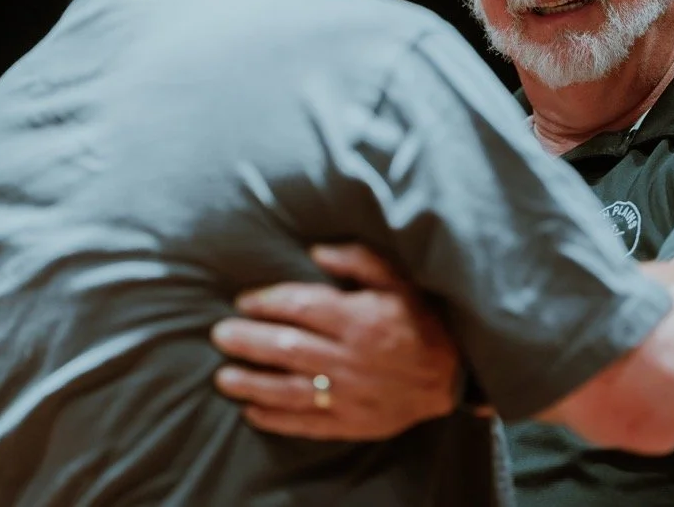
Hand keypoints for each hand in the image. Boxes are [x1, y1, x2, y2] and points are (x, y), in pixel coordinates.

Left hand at [210, 244, 459, 439]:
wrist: (455, 375)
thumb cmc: (423, 320)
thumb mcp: (400, 279)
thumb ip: (359, 260)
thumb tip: (315, 251)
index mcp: (358, 318)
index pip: (300, 307)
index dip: (266, 303)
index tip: (244, 301)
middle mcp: (349, 357)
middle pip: (285, 348)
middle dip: (246, 341)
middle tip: (219, 335)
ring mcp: (349, 394)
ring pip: (288, 389)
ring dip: (251, 383)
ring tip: (222, 377)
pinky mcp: (353, 423)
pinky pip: (306, 423)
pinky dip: (275, 419)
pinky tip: (252, 413)